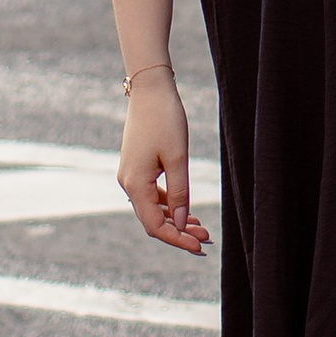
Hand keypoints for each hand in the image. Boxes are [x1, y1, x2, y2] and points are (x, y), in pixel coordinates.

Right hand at [119, 76, 207, 251]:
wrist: (150, 89)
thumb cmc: (166, 120)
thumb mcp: (177, 158)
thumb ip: (179, 193)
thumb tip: (179, 224)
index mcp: (135, 184)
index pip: (155, 226)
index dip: (178, 239)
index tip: (201, 247)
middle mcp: (128, 184)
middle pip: (153, 221)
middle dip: (179, 233)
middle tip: (207, 240)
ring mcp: (131, 176)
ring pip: (153, 209)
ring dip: (176, 220)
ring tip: (202, 227)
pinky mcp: (137, 168)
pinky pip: (152, 195)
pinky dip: (169, 205)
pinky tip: (187, 211)